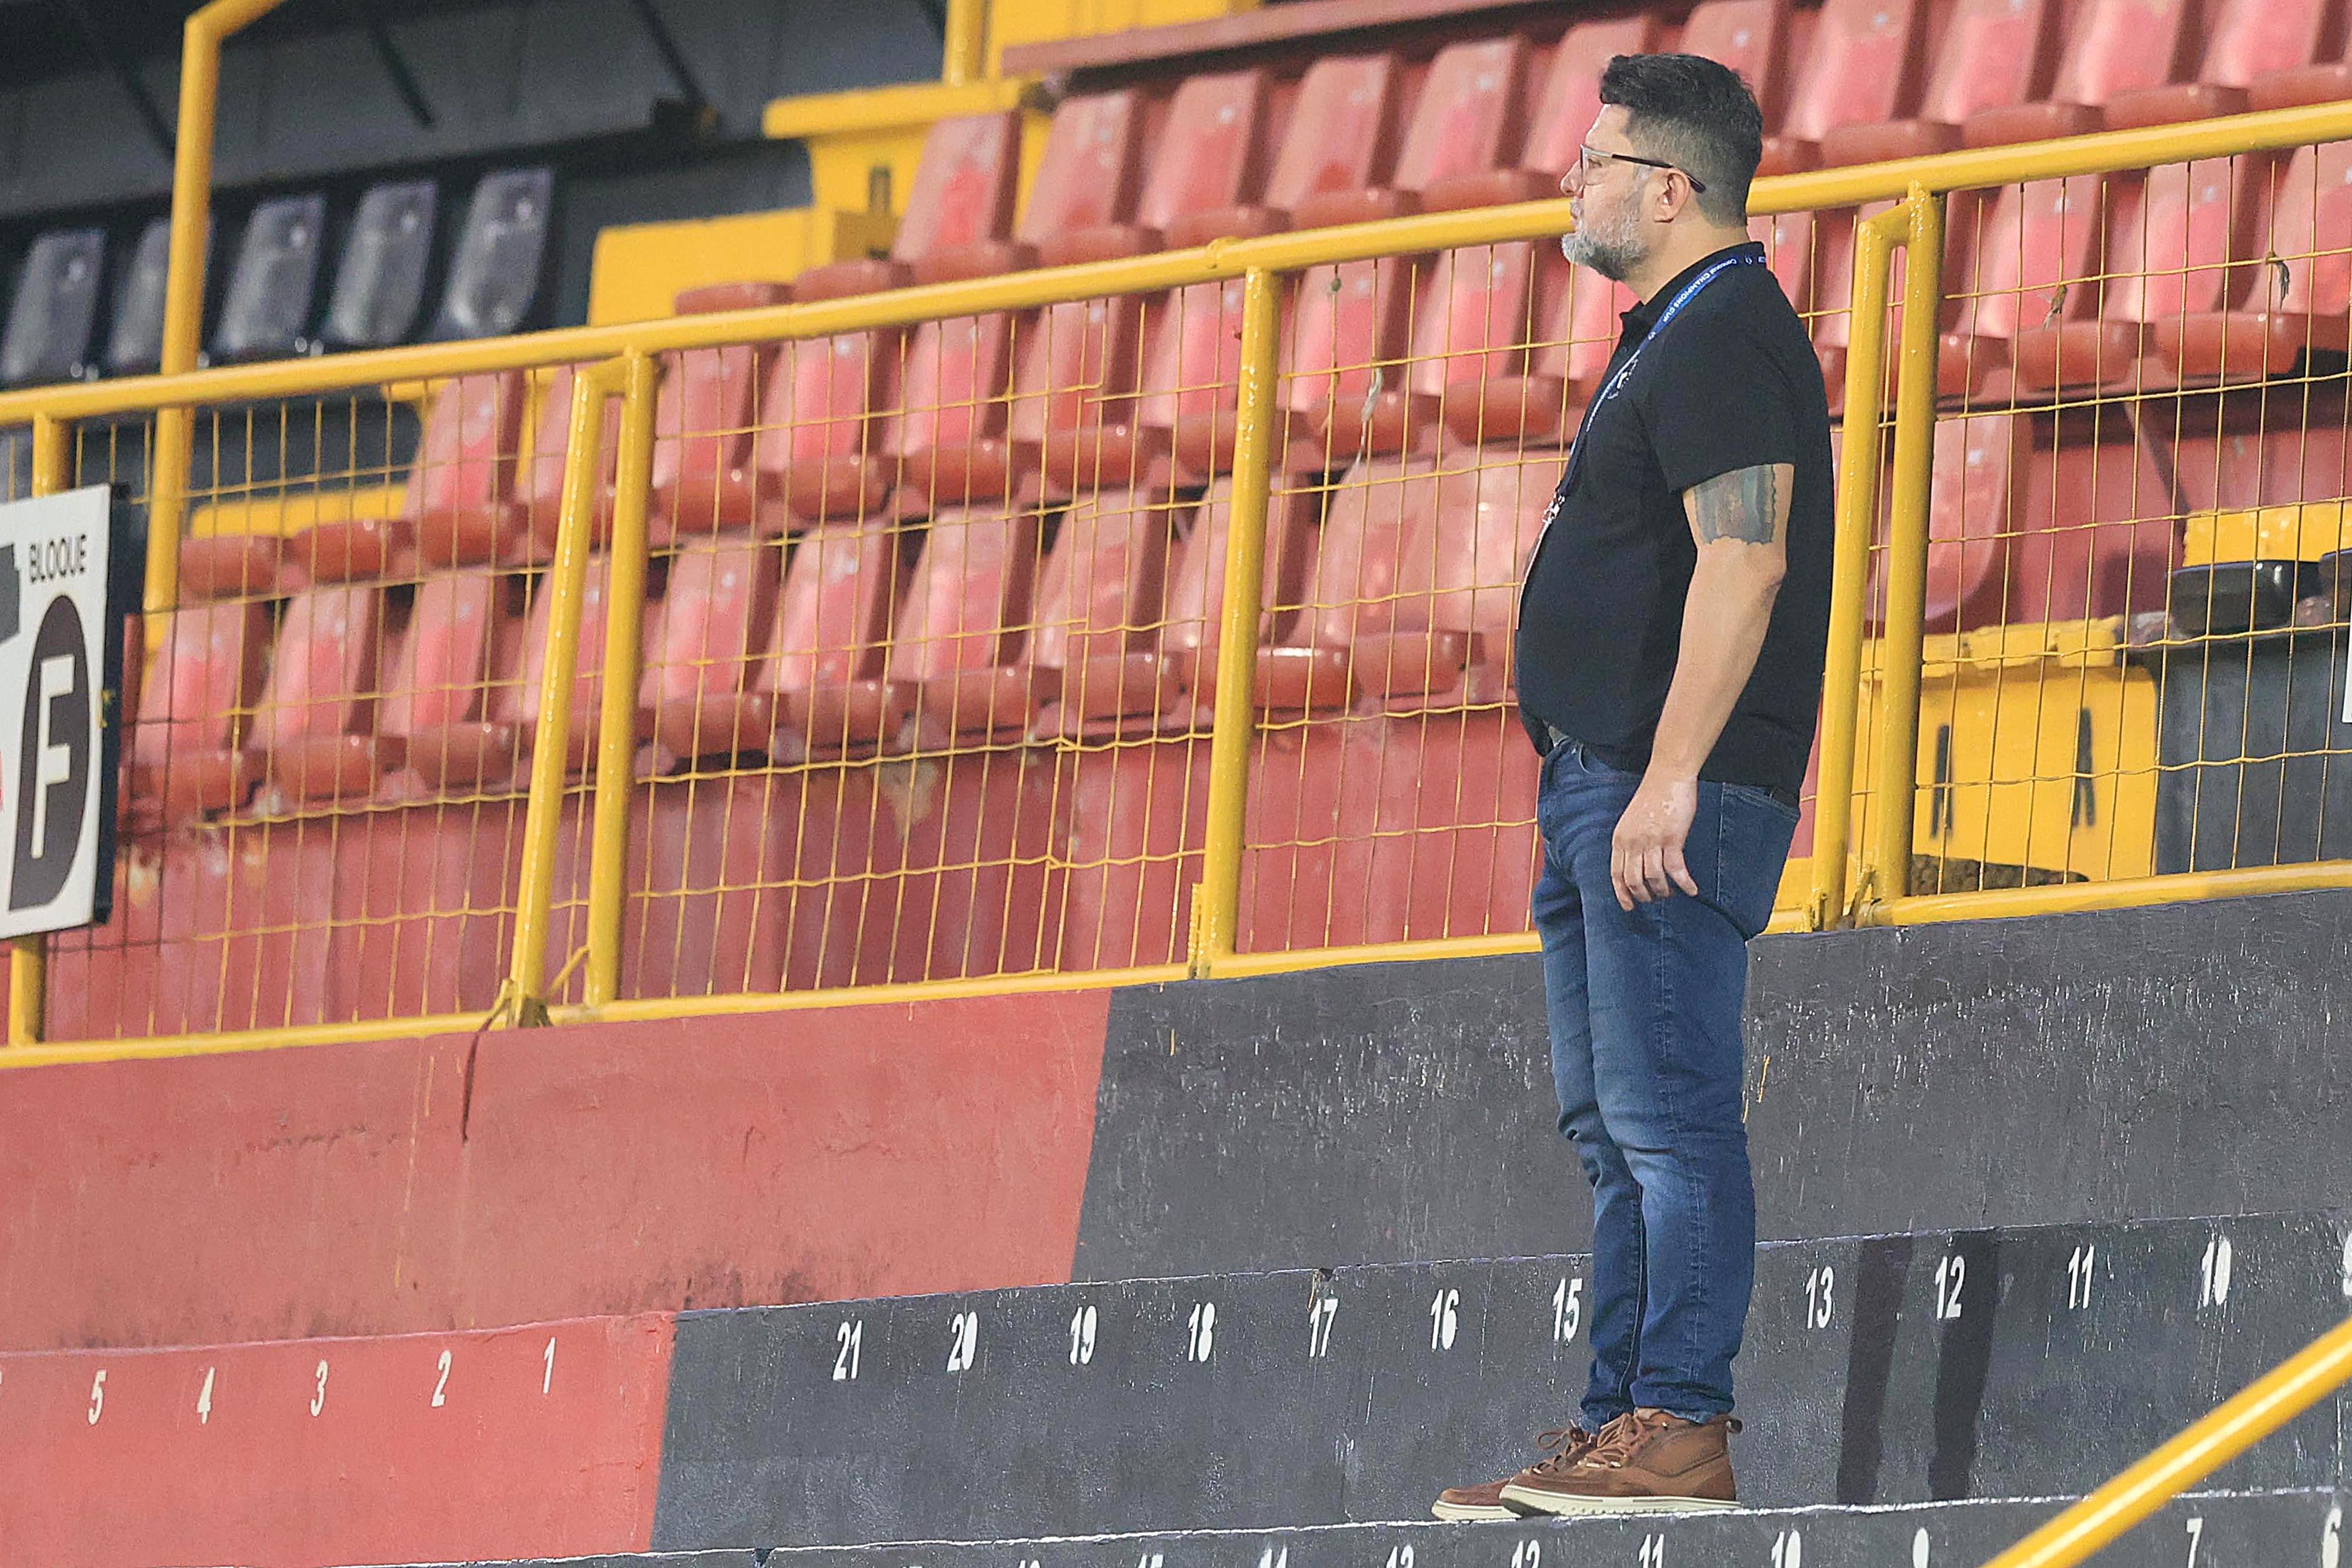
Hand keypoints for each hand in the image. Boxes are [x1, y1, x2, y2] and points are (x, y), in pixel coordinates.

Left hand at [1611, 772, 1700, 911]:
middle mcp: (1632, 842)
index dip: (1622, 893)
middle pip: (1634, 881)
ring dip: (1663, 891)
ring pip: (1654, 878)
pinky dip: (1684, 883)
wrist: (1667, 776)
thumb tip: (1637, 862)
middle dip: (1644, 895)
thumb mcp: (1632, 821)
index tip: (1628, 906)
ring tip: (1671, 893)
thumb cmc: (1653, 796)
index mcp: (1620, 838)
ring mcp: (1651, 842)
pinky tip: (1692, 890)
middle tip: (1654, 899)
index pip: (1616, 874)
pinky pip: (1676, 870)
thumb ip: (1631, 841)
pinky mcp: (1672, 839)